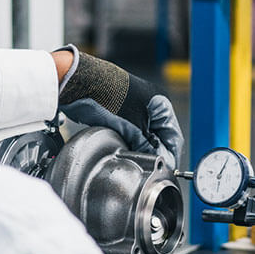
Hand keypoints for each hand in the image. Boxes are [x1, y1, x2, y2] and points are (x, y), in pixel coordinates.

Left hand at [54, 44, 183, 169]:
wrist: (81, 84)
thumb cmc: (108, 97)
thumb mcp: (133, 128)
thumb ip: (148, 147)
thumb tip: (157, 160)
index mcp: (161, 104)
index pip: (173, 136)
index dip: (171, 155)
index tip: (166, 169)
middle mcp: (150, 106)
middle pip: (160, 137)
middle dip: (156, 152)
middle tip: (150, 167)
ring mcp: (135, 109)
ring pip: (145, 136)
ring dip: (142, 148)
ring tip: (137, 159)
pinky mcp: (121, 113)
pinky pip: (131, 133)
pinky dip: (131, 142)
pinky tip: (126, 149)